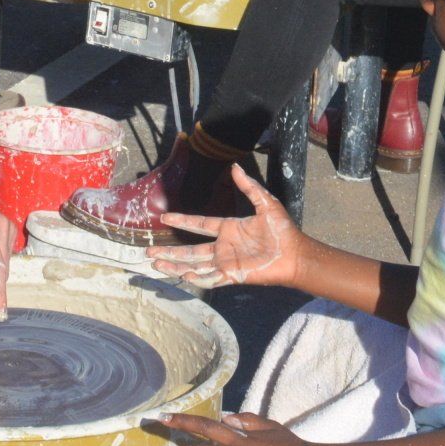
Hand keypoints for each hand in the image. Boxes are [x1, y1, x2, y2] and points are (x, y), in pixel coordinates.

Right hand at [147, 166, 306, 288]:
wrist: (295, 253)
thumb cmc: (282, 229)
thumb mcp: (265, 203)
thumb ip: (248, 187)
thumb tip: (235, 166)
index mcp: (228, 228)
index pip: (199, 224)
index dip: (182, 220)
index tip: (165, 216)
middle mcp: (223, 246)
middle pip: (190, 250)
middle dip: (170, 251)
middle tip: (149, 252)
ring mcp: (226, 262)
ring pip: (194, 265)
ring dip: (175, 265)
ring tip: (155, 264)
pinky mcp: (233, 275)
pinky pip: (210, 279)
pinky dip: (196, 278)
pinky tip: (182, 274)